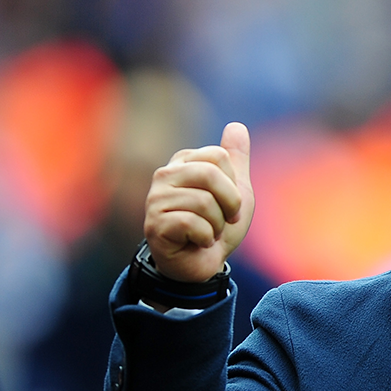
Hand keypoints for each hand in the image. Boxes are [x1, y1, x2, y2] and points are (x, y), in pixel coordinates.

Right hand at [143, 122, 254, 282]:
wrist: (203, 265)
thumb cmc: (218, 226)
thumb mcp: (236, 190)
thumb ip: (236, 159)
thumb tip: (237, 125)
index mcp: (184, 162)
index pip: (219, 156)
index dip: (233, 184)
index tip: (229, 203)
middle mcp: (164, 175)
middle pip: (211, 174)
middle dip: (229, 203)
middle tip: (224, 220)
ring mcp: (155, 199)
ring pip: (204, 202)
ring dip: (217, 225)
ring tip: (207, 232)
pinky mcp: (154, 224)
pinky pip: (193, 224)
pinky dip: (206, 238)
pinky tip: (196, 242)